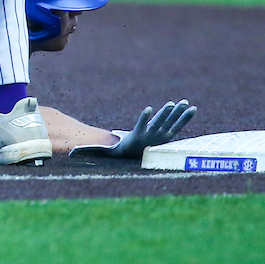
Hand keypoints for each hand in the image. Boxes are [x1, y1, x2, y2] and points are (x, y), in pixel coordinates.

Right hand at [68, 99, 195, 158]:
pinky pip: (178, 125)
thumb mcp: (109, 153)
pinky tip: (190, 108)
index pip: (141, 126)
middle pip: (161, 124)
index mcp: (139, 139)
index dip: (145, 118)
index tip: (148, 109)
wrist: (137, 160)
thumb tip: (74, 153)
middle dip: (168, 114)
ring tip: (185, 103)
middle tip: (175, 104)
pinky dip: (183, 117)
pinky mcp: (168, 134)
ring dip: (179, 113)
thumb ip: (94, 150)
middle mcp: (152, 137)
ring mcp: (161, 136)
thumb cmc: (122, 152)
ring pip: (172, 123)